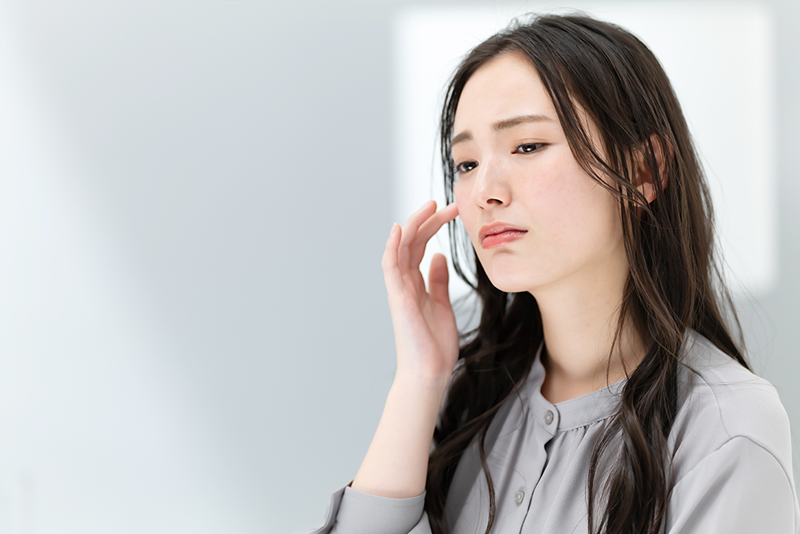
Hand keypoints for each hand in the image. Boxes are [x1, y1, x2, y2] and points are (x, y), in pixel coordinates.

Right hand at [382, 200, 459, 381]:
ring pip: (401, 248)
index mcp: (415, 283)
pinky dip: (392, 247)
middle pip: (412, 242)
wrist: (430, 372)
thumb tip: (439, 257)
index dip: (434, 225)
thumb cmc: (434, 345)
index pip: (421, 245)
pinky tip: (400, 229)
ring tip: (430, 206)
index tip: (453, 211)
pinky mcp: (397, 298)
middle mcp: (404, 282)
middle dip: (429, 220)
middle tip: (450, 204)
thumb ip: (438, 281)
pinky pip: (390, 267)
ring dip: (414, 225)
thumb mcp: (442, 304)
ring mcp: (399, 289)